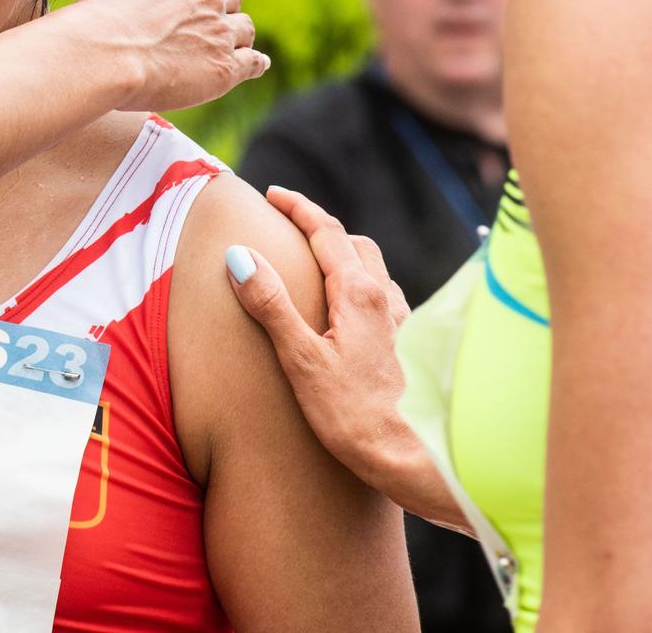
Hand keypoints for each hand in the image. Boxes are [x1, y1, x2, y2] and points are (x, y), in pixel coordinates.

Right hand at [71, 0, 267, 110]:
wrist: (106, 54)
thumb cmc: (99, 19)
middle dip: (223, 10)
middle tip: (212, 26)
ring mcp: (221, 31)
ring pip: (245, 29)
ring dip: (238, 37)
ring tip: (230, 49)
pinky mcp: (226, 67)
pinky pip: (254, 62)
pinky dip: (256, 64)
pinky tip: (255, 66)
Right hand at [226, 187, 464, 528]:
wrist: (411, 458)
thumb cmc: (353, 415)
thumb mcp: (300, 359)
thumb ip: (271, 304)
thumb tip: (240, 255)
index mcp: (358, 293)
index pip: (326, 231)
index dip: (298, 207)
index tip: (273, 194)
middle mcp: (385, 299)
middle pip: (354, 243)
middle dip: (321, 228)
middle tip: (289, 227)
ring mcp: (400, 323)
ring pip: (374, 268)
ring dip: (346, 255)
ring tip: (318, 266)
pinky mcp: (407, 347)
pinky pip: (385, 298)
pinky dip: (363, 286)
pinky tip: (353, 312)